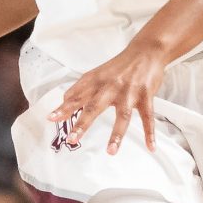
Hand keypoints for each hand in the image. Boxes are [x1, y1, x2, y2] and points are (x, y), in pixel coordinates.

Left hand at [46, 39, 170, 155]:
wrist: (146, 51)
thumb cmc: (120, 66)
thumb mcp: (97, 73)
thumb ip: (81, 88)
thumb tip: (64, 101)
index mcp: (97, 81)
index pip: (77, 96)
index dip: (64, 108)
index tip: (51, 118)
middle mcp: (111, 87)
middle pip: (94, 106)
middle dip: (82, 123)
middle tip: (72, 139)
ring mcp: (129, 92)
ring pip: (122, 115)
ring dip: (117, 135)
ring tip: (111, 151)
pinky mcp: (146, 96)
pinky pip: (147, 117)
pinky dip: (150, 133)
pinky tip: (150, 147)